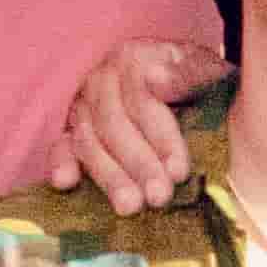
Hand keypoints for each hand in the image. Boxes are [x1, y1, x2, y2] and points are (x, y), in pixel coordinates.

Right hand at [64, 36, 228, 217]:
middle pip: (115, 126)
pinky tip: (65, 183)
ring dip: (109, 176)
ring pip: (90, 141)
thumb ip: (188, 74)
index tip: (179, 171)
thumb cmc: (197, 79)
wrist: (180, 78)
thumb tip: (156, 80)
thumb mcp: (206, 70)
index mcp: (134, 59)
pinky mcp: (71, 127)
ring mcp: (82, 103)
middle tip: (159, 197)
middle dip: (139, 166)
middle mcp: (102, 80)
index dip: (162, 139)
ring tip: (130, 206)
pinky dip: (60, 162)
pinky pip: (61, 144)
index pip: (144, 103)